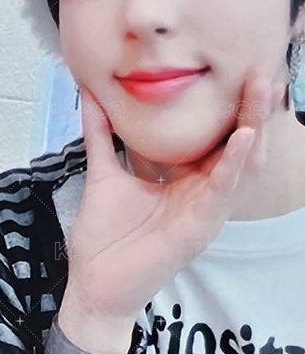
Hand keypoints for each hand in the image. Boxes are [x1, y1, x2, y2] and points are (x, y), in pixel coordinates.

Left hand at [59, 73, 281, 352]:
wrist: (94, 286)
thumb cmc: (105, 238)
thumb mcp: (104, 172)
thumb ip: (101, 134)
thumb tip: (90, 94)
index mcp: (186, 180)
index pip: (215, 136)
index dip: (229, 104)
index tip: (237, 67)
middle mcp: (203, 192)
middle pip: (236, 144)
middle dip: (252, 107)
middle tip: (261, 68)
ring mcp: (206, 210)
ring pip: (240, 162)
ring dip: (253, 125)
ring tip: (262, 90)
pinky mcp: (200, 227)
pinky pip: (222, 189)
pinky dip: (232, 162)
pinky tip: (242, 136)